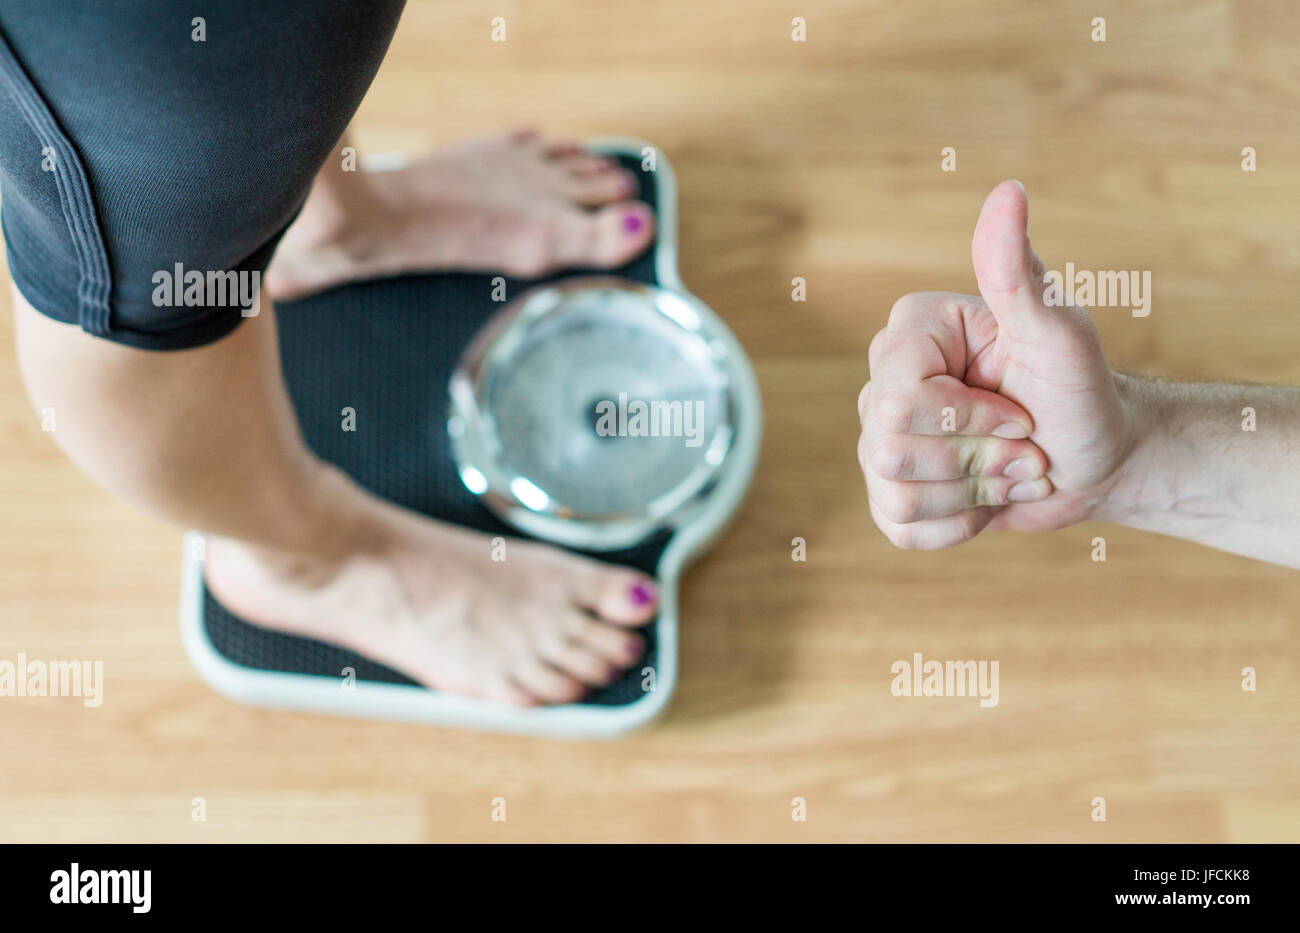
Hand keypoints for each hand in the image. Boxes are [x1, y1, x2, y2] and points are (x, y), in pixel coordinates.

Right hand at [857, 180, 1136, 548]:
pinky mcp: (892, 493)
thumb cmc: (1084, 390)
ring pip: (894, 490)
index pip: (895, 397)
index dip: (964, 419)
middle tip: (1024, 448)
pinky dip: (957, 526)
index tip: (1019, 410)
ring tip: (1012, 472)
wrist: (1098, 459)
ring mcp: (881, 441)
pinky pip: (899, 527)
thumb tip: (1008, 191)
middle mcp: (883, 381)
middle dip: (974, 461)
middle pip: (888, 447)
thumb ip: (1017, 272)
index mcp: (911, 333)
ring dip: (973, 494)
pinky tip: (988, 502)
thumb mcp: (1058, 333)